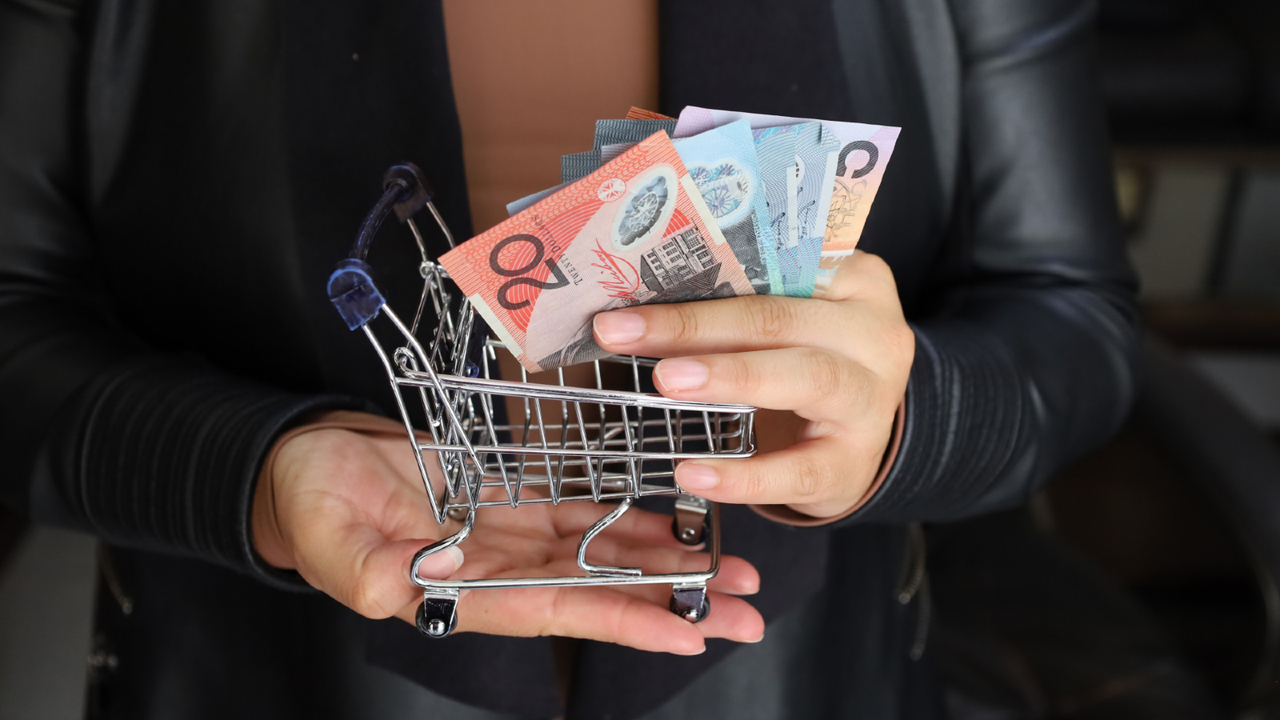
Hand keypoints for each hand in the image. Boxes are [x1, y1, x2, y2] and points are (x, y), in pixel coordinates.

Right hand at [252, 423, 764, 653]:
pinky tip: (677, 525)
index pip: (559, 609)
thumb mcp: (330, 537)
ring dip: (668, 565)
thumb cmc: (311, 503)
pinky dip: (632, 522)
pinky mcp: (515, 504)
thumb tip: (402, 591)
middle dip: (675, 602)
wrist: (309, 465)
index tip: (690, 631)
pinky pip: (585, 516)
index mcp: (465, 591)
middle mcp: (503, 572)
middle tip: (748, 610)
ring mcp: (513, 539)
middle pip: (603, 591)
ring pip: (605, 555)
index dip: (624, 620)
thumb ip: (366, 571)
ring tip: (735, 573)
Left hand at [593, 251, 912, 518]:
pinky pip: (797, 470)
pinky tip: (692, 474)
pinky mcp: (854, 463)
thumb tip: (638, 294)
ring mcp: (871, 401)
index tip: (638, 274)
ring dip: (729, 378)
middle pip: (779, 319)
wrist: (856, 442)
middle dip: (695, 324)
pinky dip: (742, 476)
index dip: (707, 268)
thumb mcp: (793, 320)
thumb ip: (741, 298)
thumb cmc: (808, 363)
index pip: (777, 266)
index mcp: (855, 281)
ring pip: (803, 377)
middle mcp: (873, 334)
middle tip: (624, 331)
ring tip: (665, 382)